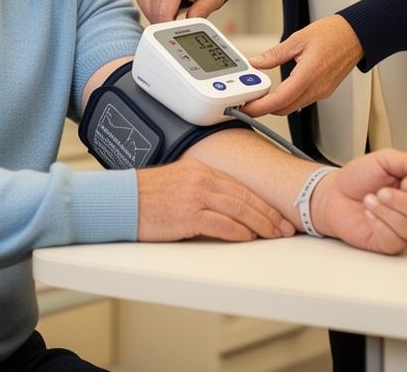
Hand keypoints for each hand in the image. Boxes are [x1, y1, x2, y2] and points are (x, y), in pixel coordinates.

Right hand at [137, 157, 295, 241]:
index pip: (239, 185)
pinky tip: (248, 237)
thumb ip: (203, 190)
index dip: (261, 200)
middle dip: (268, 213)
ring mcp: (194, 196)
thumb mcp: (179, 183)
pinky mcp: (187, 214)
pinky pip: (221, 223)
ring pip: (238, 209)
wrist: (122, 201)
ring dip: (260, 223)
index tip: (276, 212)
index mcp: (200, 169)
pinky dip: (238, 231)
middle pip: (244, 196)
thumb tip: (227, 207)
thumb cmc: (146, 197)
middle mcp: (200, 179)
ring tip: (274, 234)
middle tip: (285, 226)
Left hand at [243, 16, 362, 116]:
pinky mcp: (324, 91)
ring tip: (260, 95)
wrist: (355, 35)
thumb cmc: (332, 34)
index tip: (247, 107)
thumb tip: (256, 63)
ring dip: (276, 105)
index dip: (261, 107)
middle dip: (264, 109)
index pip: (281, 99)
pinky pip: (302, 101)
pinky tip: (279, 92)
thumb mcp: (298, 38)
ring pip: (293, 107)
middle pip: (284, 108)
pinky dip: (288, 100)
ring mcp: (322, 91)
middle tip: (248, 101)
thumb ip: (275, 54)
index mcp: (309, 74)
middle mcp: (317, 87)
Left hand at [311, 149, 406, 254]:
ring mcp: (404, 227)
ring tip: (370, 200)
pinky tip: (369, 214)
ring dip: (388, 212)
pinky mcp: (391, 242)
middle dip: (403, 201)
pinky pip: (396, 240)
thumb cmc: (358, 177)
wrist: (334, 194)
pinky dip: (379, 224)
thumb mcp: (382, 159)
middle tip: (382, 191)